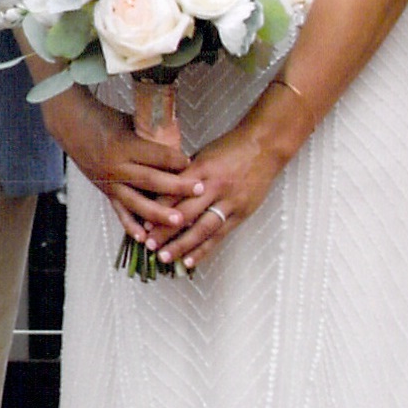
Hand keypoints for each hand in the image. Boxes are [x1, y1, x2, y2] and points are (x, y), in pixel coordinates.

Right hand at [42, 91, 192, 250]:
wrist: (72, 126)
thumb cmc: (105, 119)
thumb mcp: (130, 122)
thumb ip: (152, 138)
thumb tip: (178, 148)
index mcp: (125, 145)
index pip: (157, 156)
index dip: (178, 161)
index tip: (194, 165)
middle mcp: (117, 167)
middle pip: (152, 181)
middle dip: (177, 187)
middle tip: (200, 191)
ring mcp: (110, 182)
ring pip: (137, 202)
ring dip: (158, 214)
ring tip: (178, 221)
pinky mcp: (105, 192)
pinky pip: (120, 212)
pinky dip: (131, 226)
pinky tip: (144, 238)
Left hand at [144, 111, 297, 271]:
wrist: (265, 146)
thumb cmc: (230, 148)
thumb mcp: (203, 154)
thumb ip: (185, 174)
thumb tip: (162, 191)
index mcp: (201, 169)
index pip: (175, 192)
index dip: (158, 208)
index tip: (142, 224)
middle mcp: (214, 186)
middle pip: (185, 213)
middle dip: (165, 231)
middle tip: (148, 245)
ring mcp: (229, 201)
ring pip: (202, 228)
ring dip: (182, 245)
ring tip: (165, 257)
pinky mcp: (241, 212)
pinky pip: (220, 234)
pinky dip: (204, 249)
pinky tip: (190, 260)